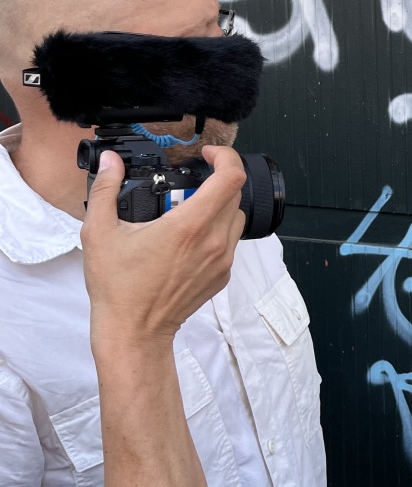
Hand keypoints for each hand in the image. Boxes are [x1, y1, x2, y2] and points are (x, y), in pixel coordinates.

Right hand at [82, 146, 246, 349]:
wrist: (134, 331)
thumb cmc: (118, 287)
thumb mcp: (100, 232)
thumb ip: (106, 189)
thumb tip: (110, 162)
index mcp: (190, 226)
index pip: (231, 178)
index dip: (226, 158)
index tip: (208, 155)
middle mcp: (214, 241)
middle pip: (235, 194)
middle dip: (216, 181)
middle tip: (188, 185)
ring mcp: (223, 260)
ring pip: (236, 218)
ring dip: (219, 206)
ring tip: (187, 212)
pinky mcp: (223, 275)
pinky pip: (231, 242)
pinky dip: (216, 231)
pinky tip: (188, 239)